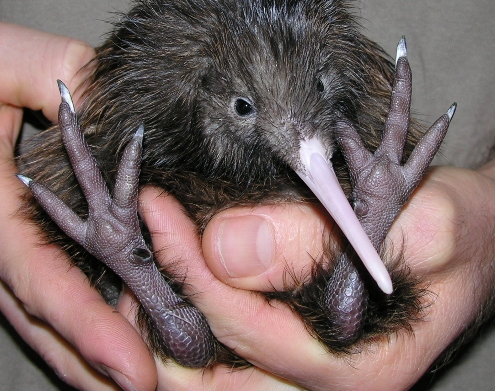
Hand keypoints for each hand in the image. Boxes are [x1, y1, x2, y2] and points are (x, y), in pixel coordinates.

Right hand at [0, 22, 157, 390]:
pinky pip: (30, 283)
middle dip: (84, 356)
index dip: (83, 324)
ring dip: (74, 348)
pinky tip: (89, 335)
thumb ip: (67, 78)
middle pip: (36, 310)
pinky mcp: (2, 231)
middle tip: (141, 389)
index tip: (132, 367)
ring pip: (30, 308)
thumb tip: (124, 112)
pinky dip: (61, 315)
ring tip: (121, 380)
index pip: (37, 274)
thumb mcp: (13, 62)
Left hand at [134, 162, 494, 389]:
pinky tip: (171, 287)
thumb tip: (225, 248)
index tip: (153, 208)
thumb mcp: (411, 223)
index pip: (240, 324)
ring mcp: (311, 371)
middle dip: (157, 322)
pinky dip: (194, 322)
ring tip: (131, 276)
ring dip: (166, 329)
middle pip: (212, 375)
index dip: (189, 266)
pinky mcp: (305, 349)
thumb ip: (323, 240)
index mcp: (354, 367)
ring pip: (215, 372)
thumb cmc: (457, 229)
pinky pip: (233, 352)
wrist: (481, 237)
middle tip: (122, 260)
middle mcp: (325, 382)